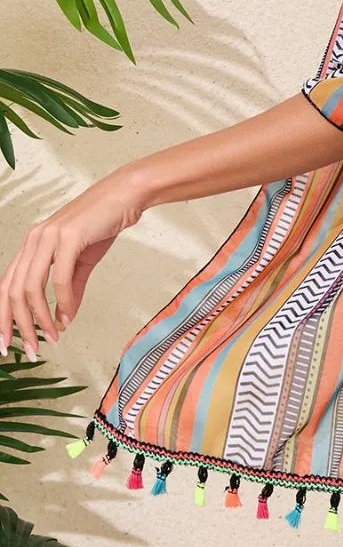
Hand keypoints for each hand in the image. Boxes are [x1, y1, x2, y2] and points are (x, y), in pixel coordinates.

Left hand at [0, 170, 148, 359]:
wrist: (126, 196)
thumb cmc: (103, 223)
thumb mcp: (83, 260)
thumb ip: (71, 289)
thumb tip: (64, 319)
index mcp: (31, 245)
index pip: (6, 286)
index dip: (3, 317)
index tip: (6, 343)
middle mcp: (33, 241)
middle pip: (13, 292)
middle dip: (18, 325)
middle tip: (28, 350)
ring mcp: (49, 238)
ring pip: (31, 287)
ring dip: (39, 318)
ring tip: (51, 338)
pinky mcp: (69, 238)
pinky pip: (59, 277)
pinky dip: (63, 300)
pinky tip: (68, 316)